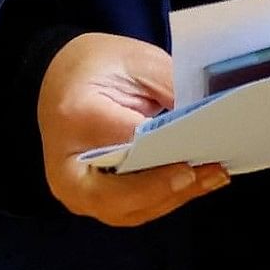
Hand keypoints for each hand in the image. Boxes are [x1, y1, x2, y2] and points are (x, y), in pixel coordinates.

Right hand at [37, 32, 229, 224]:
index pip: (128, 146)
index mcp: (75, 117)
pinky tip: (192, 183)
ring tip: (212, 176)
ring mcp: (73, 189)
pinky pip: (129, 209)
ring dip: (174, 197)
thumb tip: (211, 120)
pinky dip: (163, 198)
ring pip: (129, 209)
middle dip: (171, 186)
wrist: (57, 78)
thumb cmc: (95, 65)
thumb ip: (171, 89)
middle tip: (212, 170)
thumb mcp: (136, 60)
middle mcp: (66, 165)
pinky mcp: (86, 200)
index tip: (204, 148)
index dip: (167, 152)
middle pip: (123, 193)